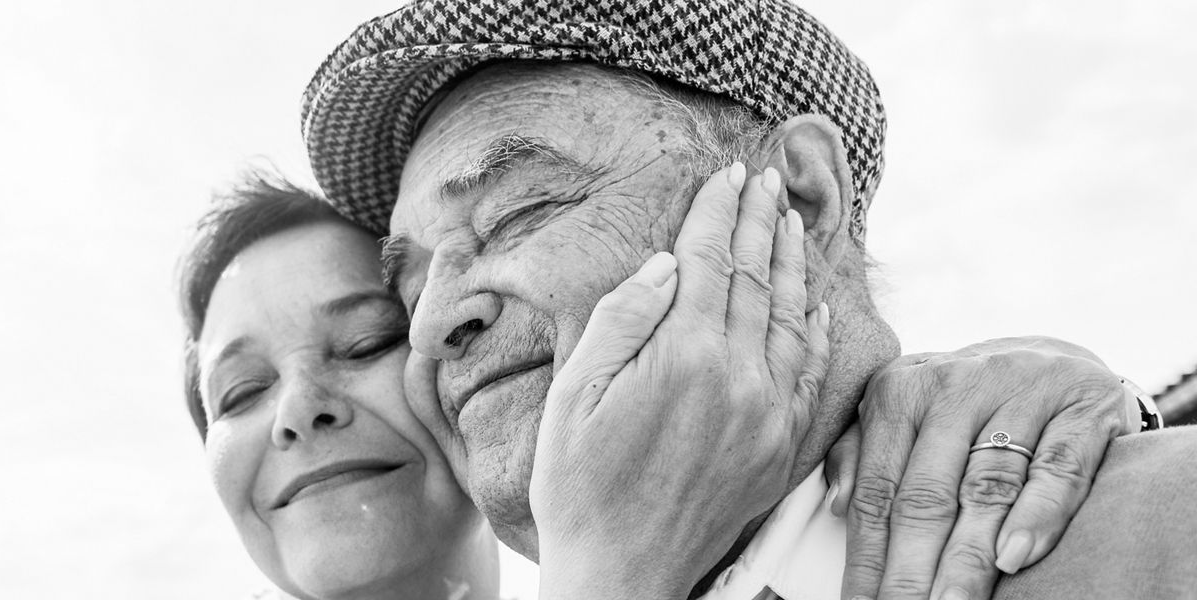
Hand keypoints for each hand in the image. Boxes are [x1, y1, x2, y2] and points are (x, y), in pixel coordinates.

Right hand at [530, 163, 830, 598]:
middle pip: (756, 280)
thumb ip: (621, 322)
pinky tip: (814, 304)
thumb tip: (665, 265)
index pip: (709, 262)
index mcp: (685, 357)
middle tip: (762, 180)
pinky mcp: (780, 447)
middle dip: (758, 222)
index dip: (716, 213)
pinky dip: (815, 330)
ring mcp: (768, 415)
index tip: (724, 175)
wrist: (621, 571)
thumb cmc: (579, 486)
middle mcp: (739, 379)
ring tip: (789, 221)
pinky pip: (810, 374)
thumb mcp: (575, 395)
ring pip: (791, 319)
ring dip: (791, 264)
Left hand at [832, 337, 1134, 599]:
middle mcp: (956, 387)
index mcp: (899, 392)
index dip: (867, 557)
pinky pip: (1056, 470)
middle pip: (926, 496)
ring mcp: (1022, 394)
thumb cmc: (964, 402)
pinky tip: (1014, 557)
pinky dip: (1036, 516)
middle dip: (911, 568)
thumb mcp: (905, 413)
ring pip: (987, 487)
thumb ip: (862, 453)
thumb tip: (837, 505)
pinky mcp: (1082, 410)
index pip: (877, 491)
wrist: (1055, 356)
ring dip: (967, 556)